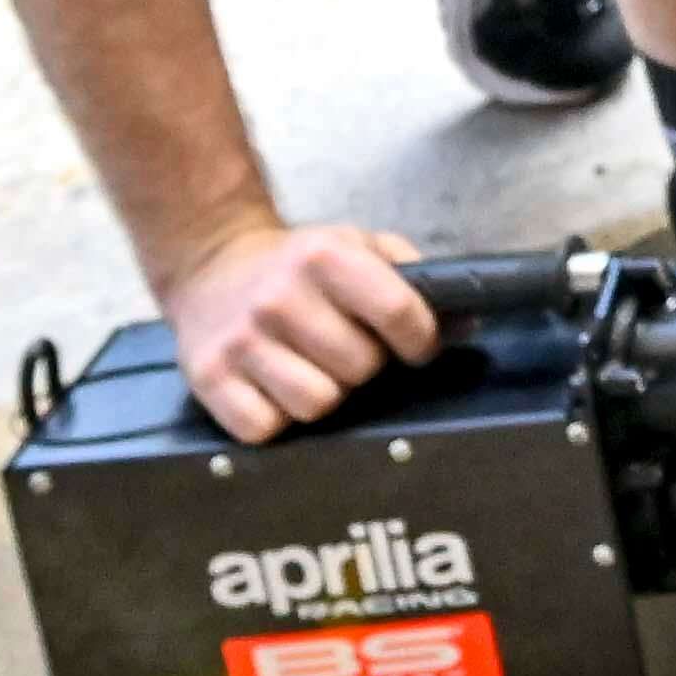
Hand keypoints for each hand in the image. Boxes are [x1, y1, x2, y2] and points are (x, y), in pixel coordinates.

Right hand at [154, 215, 438, 441]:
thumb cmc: (299, 265)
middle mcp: (279, 298)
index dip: (420, 340)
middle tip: (347, 353)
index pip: (399, 313)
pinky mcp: (209, 379)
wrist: (212, 266)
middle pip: (361, 368)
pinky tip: (276, 389)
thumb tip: (467, 324)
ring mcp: (241, 341)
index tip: (416, 348)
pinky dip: (277, 418)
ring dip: (324, 395)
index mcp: (324, 257)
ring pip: (317, 404)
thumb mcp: (357, 247)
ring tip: (312, 370)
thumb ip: (413, 279)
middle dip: (366, 367)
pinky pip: (265, 428)